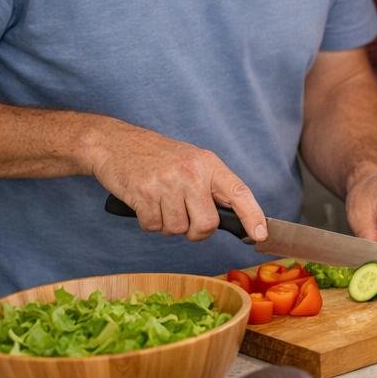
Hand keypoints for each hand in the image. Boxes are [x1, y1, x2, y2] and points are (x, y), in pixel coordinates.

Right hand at [88, 124, 267, 241]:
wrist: (116, 143)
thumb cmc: (157, 156)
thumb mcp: (192, 161)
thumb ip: (211, 186)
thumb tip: (233, 218)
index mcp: (209, 164)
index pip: (239, 193)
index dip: (253, 216)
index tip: (261, 234)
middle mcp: (192, 173)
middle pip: (207, 224)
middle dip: (195, 230)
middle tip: (184, 217)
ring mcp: (167, 183)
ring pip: (178, 229)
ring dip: (168, 224)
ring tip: (160, 202)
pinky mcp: (143, 194)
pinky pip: (154, 227)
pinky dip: (149, 222)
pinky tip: (145, 203)